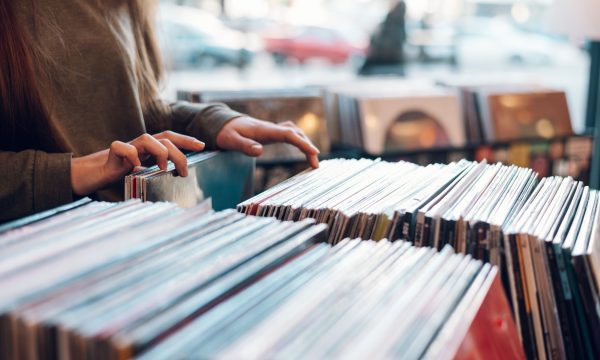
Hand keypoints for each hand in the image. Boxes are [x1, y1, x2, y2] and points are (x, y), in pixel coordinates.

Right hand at [71, 131, 204, 195]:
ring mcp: (126, 148)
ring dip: (160, 152)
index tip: (203, 145)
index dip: (186, 140)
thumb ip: (157, 176)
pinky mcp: (111, 154)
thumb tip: (177, 188)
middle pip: (164, 138)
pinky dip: (131, 155)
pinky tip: (135, 169)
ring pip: (147, 138)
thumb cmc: (118, 176)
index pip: (170, 138)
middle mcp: (139, 145)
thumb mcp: (143, 176)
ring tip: (163, 168)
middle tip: (184, 171)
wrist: (89, 175)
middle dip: (179, 151)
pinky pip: (122, 147)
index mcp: (148, 149)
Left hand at [216, 116, 319, 167]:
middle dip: (308, 147)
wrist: (222, 123)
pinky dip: (299, 140)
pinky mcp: (271, 132)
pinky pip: (290, 134)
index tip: (314, 153)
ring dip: (305, 143)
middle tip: (316, 165)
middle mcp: (271, 128)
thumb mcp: (231, 141)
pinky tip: (302, 147)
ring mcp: (272, 129)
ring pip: (294, 132)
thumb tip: (260, 151)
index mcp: (265, 131)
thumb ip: (245, 146)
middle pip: (296, 133)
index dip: (302, 143)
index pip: (288, 135)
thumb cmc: (226, 133)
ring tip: (313, 159)